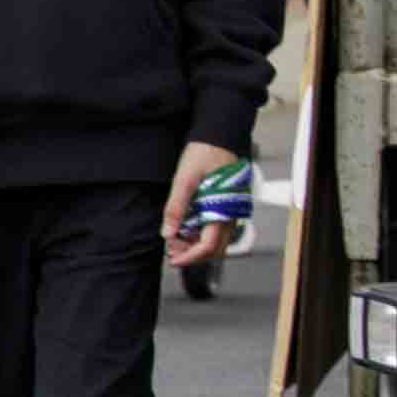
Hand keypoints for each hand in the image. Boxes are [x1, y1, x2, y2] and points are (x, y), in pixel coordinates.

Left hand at [167, 139, 244, 268]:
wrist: (219, 136)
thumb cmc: (204, 154)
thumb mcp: (185, 180)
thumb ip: (176, 207)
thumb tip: (167, 234)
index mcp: (222, 210)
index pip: (208, 247)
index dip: (189, 257)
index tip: (172, 260)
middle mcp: (229, 215)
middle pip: (213, 249)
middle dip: (191, 254)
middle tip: (170, 250)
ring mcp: (228, 212)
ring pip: (214, 241)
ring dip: (194, 245)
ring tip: (174, 238)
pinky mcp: (224, 206)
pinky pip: (214, 229)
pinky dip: (198, 234)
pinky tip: (184, 227)